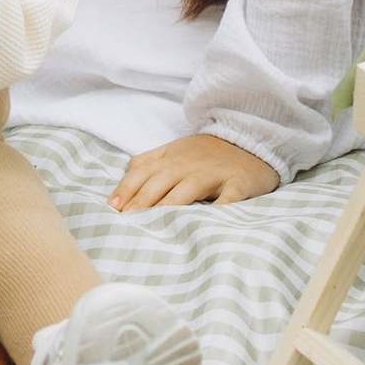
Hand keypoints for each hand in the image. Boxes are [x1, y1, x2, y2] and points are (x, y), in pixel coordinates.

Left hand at [110, 131, 280, 212]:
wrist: (251, 139)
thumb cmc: (207, 153)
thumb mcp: (174, 151)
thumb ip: (148, 162)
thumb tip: (121, 183)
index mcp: (171, 157)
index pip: (142, 171)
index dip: (126, 189)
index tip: (112, 208)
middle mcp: (189, 164)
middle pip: (161, 181)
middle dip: (142, 200)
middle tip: (127, 220)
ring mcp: (214, 172)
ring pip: (189, 189)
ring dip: (171, 205)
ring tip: (155, 225)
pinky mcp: (238, 182)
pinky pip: (228, 197)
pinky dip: (220, 208)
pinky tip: (209, 222)